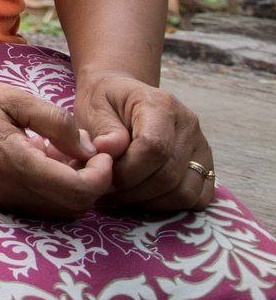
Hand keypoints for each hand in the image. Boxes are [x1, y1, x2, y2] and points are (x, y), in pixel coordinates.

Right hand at [0, 68, 114, 219]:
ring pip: (56, 210)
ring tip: (62, 152)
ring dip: (72, 187)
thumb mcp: (15, 97)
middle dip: (90, 183)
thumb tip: (89, 149)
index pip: (78, 191)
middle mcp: (6, 189)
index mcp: (13, 162)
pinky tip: (42, 158)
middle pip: (72, 207)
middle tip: (84, 150)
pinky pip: (36, 204)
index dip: (102, 175)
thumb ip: (57, 123)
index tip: (101, 151)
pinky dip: (51, 188)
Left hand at [76, 69, 215, 212]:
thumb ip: (102, 129)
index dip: (127, 169)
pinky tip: (143, 195)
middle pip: (169, 176)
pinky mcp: (206, 165)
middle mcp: (188, 125)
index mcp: (160, 105)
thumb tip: (107, 150)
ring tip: (123, 194)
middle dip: (133, 190)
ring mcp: (201, 146)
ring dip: (150, 202)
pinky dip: (169, 205)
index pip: (154, 147)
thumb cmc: (105, 102)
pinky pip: (198, 199)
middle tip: (108, 188)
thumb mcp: (94, 106)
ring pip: (185, 193)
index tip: (105, 171)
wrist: (122, 94)